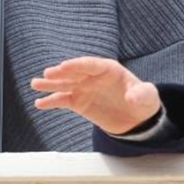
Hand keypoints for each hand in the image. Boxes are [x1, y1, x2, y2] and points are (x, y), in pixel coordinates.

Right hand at [32, 56, 161, 134]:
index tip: (64, 65)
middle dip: (61, 73)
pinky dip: (52, 101)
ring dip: (50, 84)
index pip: (92, 65)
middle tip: (48, 74)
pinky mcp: (79, 102)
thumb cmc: (143, 101)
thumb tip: (133, 97)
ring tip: (35, 84)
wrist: (137, 118)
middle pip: (75, 73)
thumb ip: (141, 94)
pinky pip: (63, 100)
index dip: (78, 65)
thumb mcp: (148, 97)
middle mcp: (94, 77)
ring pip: (65, 85)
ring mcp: (85, 89)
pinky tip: (40, 103)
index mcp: (110, 70)